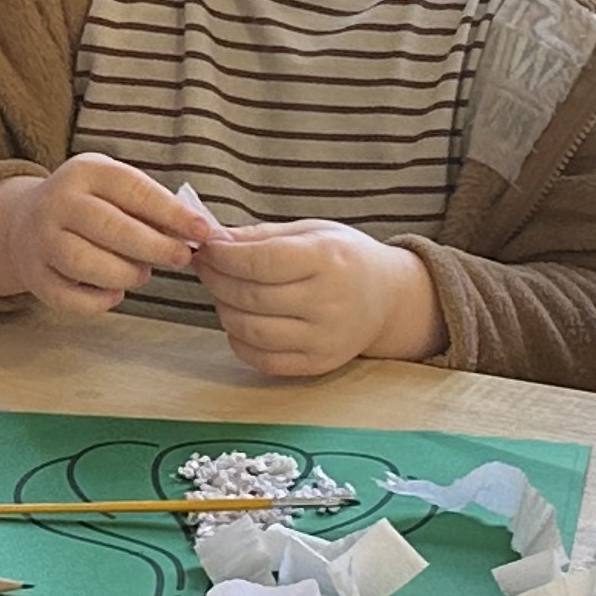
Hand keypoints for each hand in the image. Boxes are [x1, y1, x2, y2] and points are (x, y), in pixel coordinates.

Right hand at [0, 155, 216, 315]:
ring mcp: (40, 239)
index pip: (133, 190)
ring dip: (125, 274)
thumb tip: (195, 233)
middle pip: (110, 228)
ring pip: (86, 264)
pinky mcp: (33, 275)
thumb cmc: (90, 207)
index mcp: (85, 171)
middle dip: (154, 246)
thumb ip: (152, 208)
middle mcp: (57, 202)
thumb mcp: (116, 190)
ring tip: (142, 274)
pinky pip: (69, 297)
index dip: (171, 213)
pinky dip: (99, 301)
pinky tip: (115, 292)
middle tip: (181, 258)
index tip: (202, 230)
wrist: (25, 222)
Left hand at [189, 223, 441, 377]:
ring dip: (224, 310)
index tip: (206, 249)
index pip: (261, 261)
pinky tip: (239, 321)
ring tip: (222, 294)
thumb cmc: (345, 258)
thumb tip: (214, 240)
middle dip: (216, 280)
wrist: (389, 299)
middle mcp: (329, 301)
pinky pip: (263, 359)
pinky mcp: (318, 364)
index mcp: (328, 258)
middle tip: (206, 269)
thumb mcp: (311, 232)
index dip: (223, 257)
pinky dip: (239, 341)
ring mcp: (325, 338)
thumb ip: (262, 236)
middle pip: (251, 296)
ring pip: (252, 330)